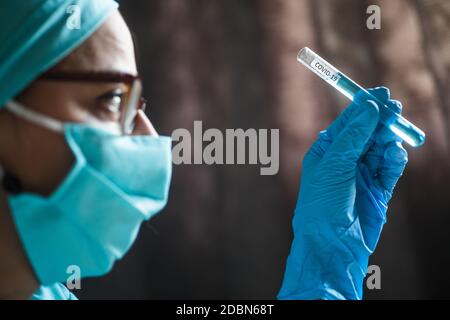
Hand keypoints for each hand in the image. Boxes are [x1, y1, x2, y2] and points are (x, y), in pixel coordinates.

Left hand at [278, 87, 407, 299]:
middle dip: (380, 121)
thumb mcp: (334, 165)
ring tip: (394, 132)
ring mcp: (362, 175)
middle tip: (393, 109)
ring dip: (388, 139)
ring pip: (381, 148)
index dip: (363, 108)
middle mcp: (344, 161)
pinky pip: (390, 168)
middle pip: (367, 133)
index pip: (347, 123)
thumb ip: (352, 136)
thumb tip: (368, 107)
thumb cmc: (322, 204)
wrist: (331, 244)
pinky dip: (394, 160)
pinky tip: (395, 154)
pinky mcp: (379, 190)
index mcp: (327, 152)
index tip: (379, 93)